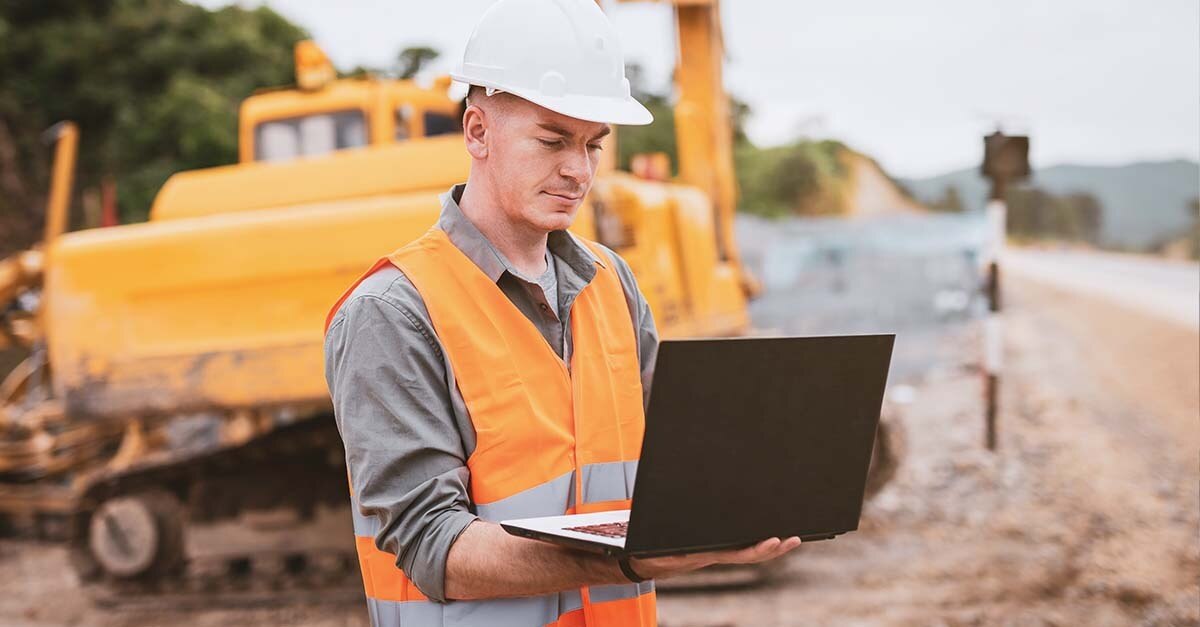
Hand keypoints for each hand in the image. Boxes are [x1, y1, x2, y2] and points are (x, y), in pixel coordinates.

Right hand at [627, 536, 801, 580]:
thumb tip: (676, 555)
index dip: (758, 549)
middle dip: (775, 548)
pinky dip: (759, 541)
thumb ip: (669, 555)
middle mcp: (718, 555)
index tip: (774, 540)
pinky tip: (771, 536)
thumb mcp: (660, 554)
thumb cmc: (654, 555)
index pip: (739, 554)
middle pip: (753, 554)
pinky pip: (743, 545)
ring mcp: (720, 552)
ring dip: (773, 546)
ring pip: (751, 551)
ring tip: (793, 538)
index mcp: (708, 555)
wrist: (648, 562)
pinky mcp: (717, 547)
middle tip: (793, 539)